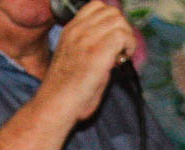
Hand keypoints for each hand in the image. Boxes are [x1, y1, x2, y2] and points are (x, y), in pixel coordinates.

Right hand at [36, 1, 137, 123]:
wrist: (56, 103)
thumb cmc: (66, 89)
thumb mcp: (74, 58)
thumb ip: (91, 45)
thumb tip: (115, 45)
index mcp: (71, 29)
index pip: (97, 6)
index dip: (112, 20)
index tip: (114, 40)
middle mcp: (78, 30)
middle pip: (112, 12)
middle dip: (122, 28)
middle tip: (121, 49)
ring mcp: (87, 40)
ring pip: (119, 21)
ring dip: (127, 37)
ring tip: (122, 55)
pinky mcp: (97, 53)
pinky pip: (123, 36)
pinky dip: (129, 47)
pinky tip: (122, 61)